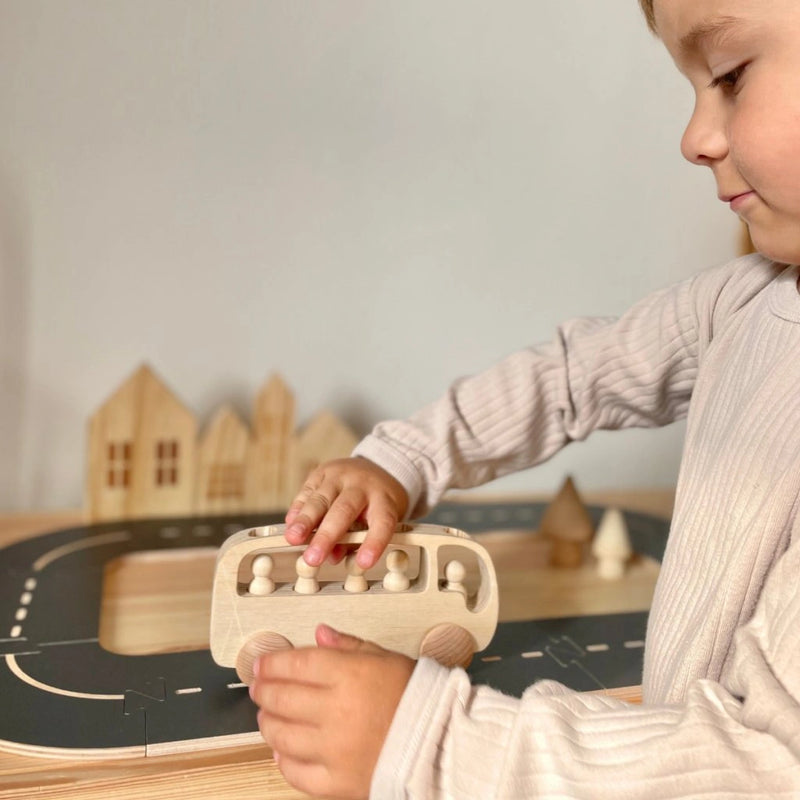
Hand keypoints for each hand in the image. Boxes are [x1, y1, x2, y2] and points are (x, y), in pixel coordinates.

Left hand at [251, 624, 414, 799]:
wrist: (442, 743)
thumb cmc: (418, 699)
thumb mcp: (385, 658)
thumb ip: (348, 646)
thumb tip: (320, 633)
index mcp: (349, 675)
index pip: (296, 664)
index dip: (273, 663)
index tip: (262, 664)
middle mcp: (336, 711)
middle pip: (283, 697)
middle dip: (264, 690)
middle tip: (259, 687)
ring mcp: (334, 749)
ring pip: (282, 734)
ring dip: (268, 722)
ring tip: (267, 715)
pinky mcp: (337, 782)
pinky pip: (297, 773)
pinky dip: (283, 760)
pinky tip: (281, 750)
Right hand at [285, 457, 408, 569]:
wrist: (375, 468)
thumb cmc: (377, 503)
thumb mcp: (377, 521)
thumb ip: (356, 541)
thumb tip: (331, 557)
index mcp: (384, 499)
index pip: (382, 522)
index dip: (374, 543)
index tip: (364, 563)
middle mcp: (362, 484)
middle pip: (345, 510)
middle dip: (327, 536)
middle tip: (313, 558)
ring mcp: (341, 475)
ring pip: (321, 498)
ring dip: (305, 521)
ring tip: (293, 538)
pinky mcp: (322, 471)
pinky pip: (307, 490)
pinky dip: (298, 508)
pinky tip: (291, 523)